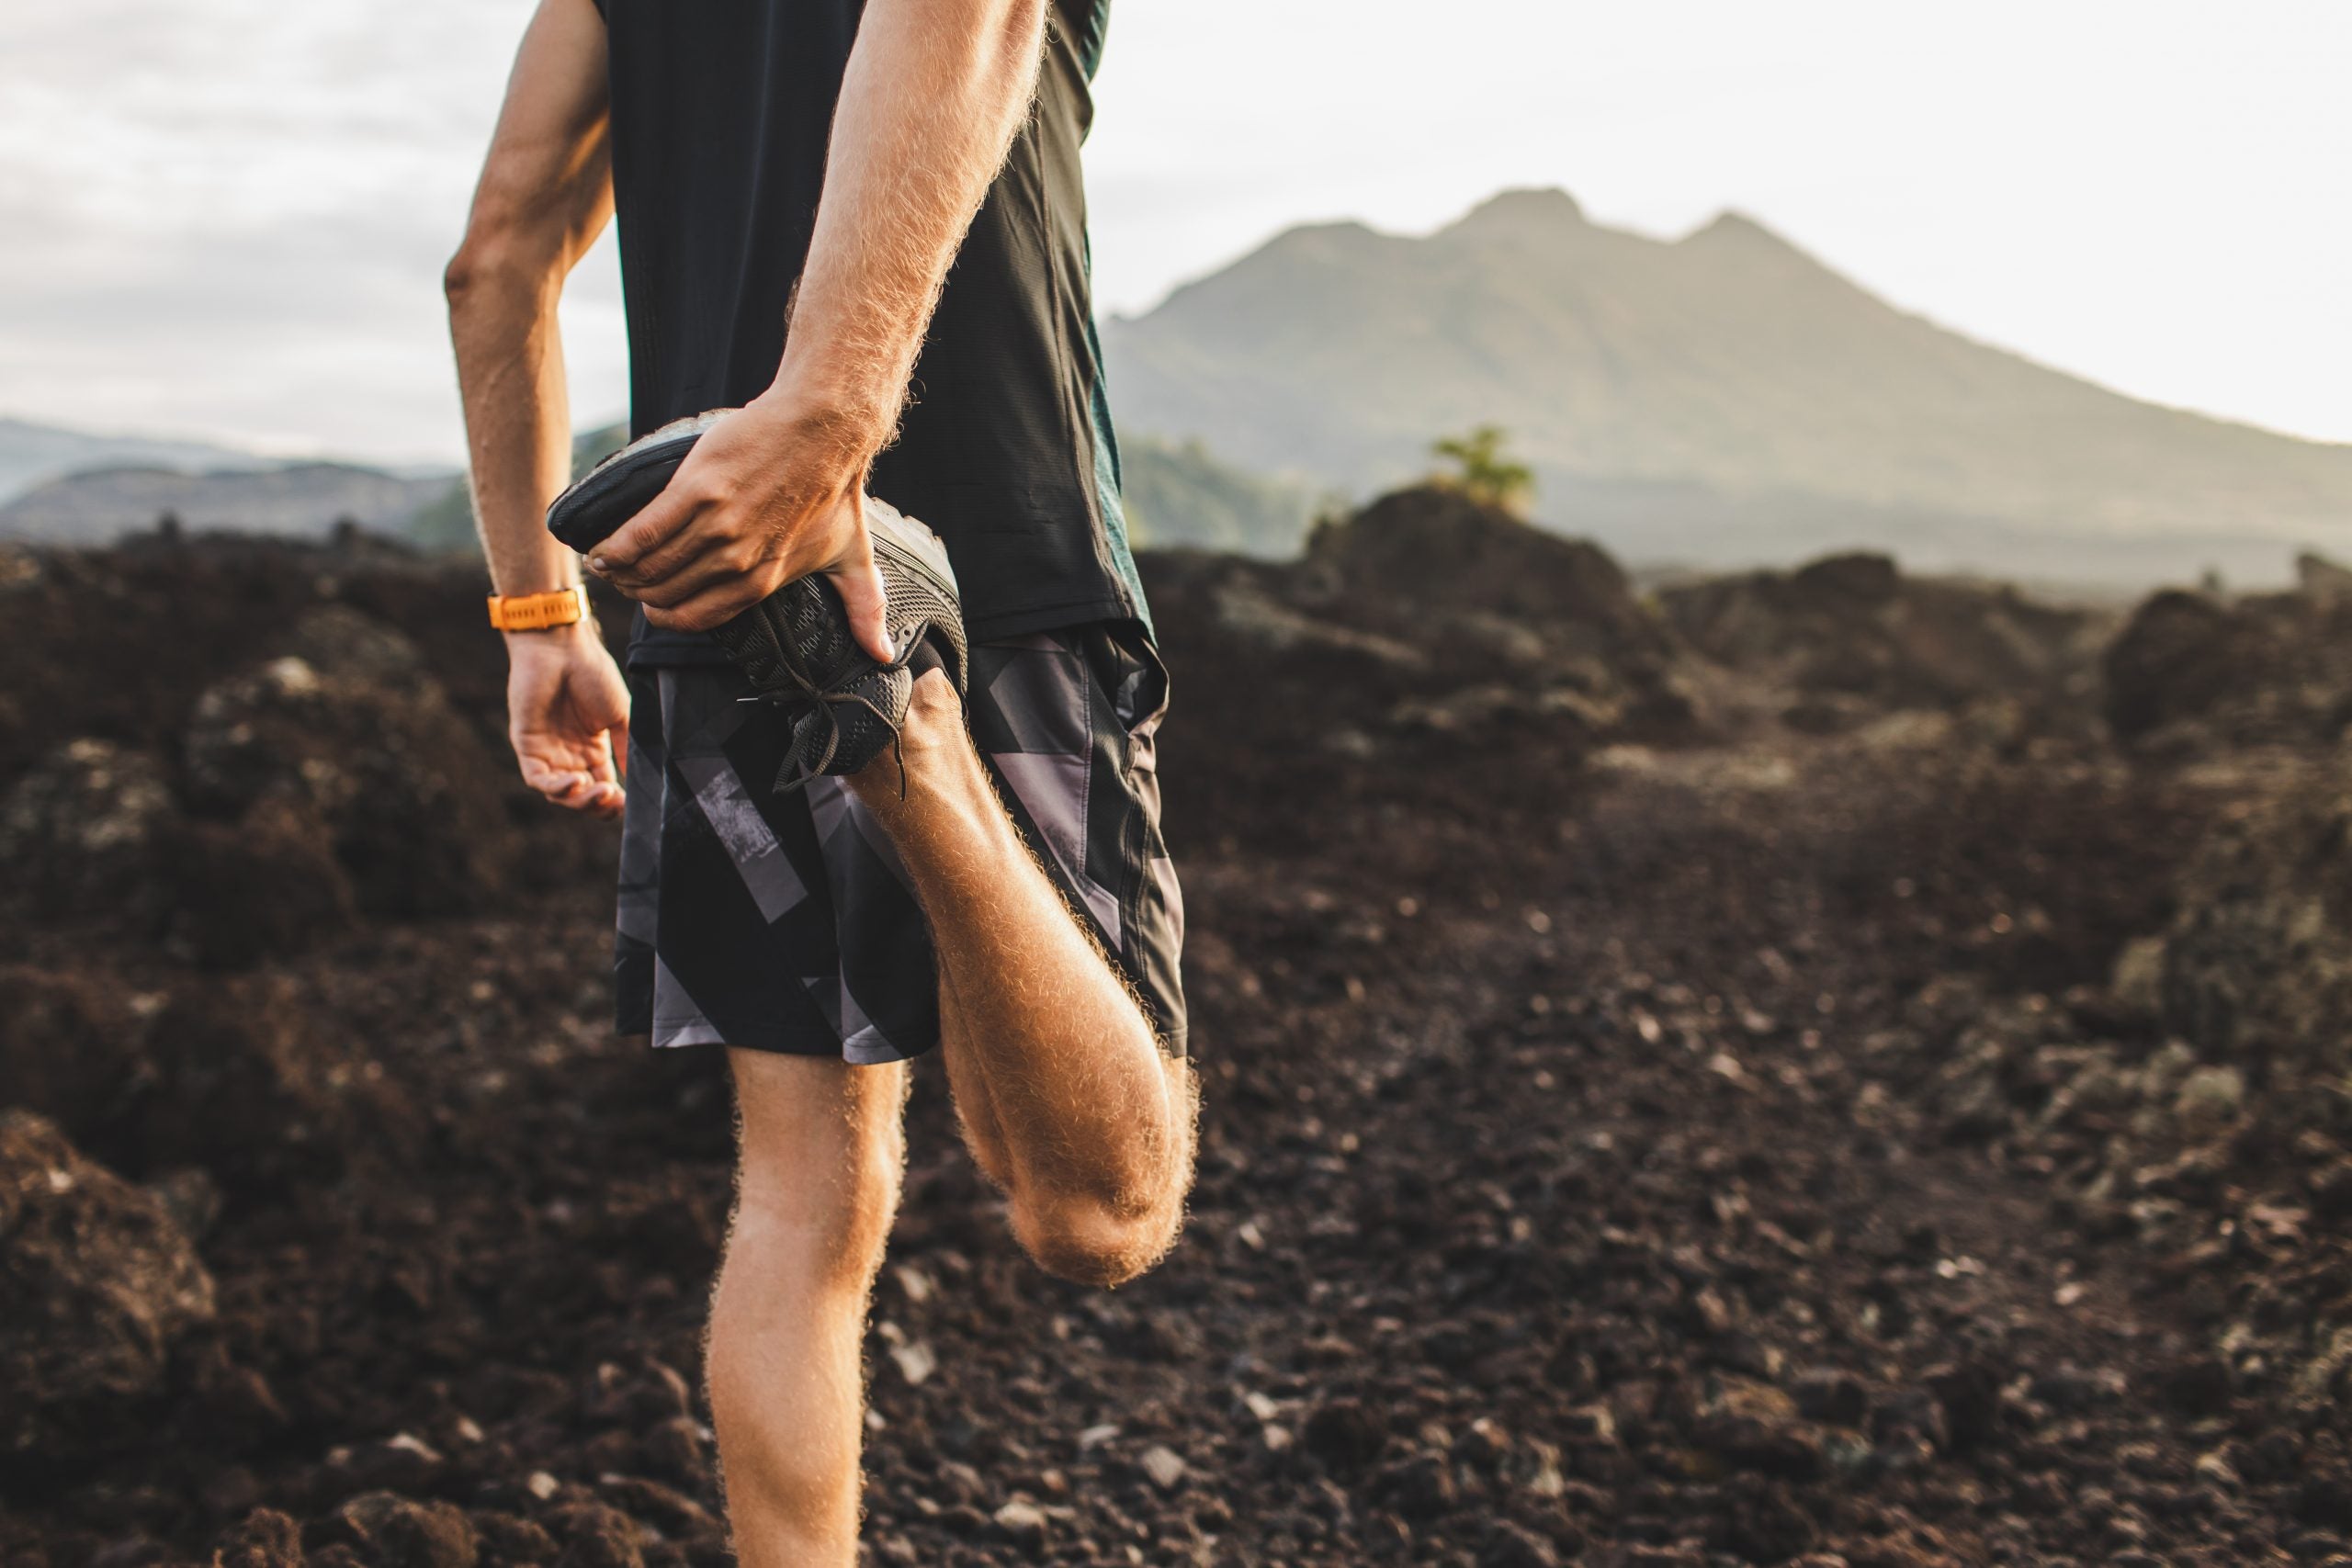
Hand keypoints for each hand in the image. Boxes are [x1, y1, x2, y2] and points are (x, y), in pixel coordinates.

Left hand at [506, 621, 629, 816]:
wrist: (562, 648)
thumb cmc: (593, 673)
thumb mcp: (620, 715)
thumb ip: (626, 748)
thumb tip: (640, 778)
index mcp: (593, 749)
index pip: (602, 786)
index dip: (615, 801)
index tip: (631, 803)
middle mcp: (569, 754)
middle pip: (582, 797)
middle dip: (598, 806)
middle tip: (615, 801)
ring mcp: (547, 752)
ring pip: (560, 794)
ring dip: (580, 800)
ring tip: (601, 793)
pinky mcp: (527, 745)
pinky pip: (538, 778)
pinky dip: (557, 787)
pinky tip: (577, 781)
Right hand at [583, 396, 894, 662]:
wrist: (823, 429)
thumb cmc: (836, 491)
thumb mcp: (853, 558)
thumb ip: (864, 608)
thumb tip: (883, 655)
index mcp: (765, 579)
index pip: (701, 617)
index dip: (670, 618)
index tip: (654, 609)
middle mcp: (737, 560)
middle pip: (668, 592)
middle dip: (640, 594)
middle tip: (624, 584)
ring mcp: (715, 525)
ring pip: (651, 564)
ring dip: (621, 572)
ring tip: (606, 567)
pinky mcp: (695, 490)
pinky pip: (643, 530)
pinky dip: (617, 545)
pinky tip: (600, 551)